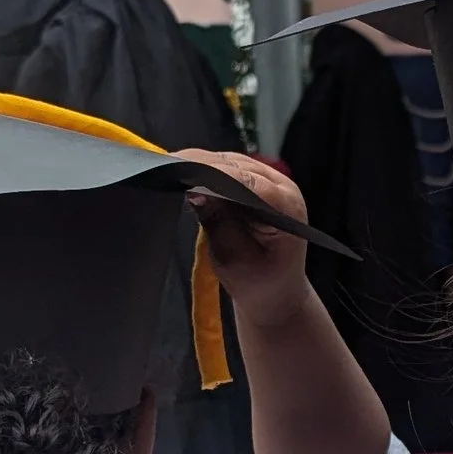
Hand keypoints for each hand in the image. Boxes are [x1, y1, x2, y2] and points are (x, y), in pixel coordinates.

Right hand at [186, 150, 313, 327]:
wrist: (274, 291)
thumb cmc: (259, 282)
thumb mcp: (234, 259)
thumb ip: (217, 224)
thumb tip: (194, 191)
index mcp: (286, 206)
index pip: (248, 181)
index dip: (215, 173)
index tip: (184, 169)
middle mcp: (281, 186)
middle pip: (237, 165)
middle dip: (203, 166)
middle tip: (166, 166)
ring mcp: (270, 181)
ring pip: (230, 162)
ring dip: (202, 165)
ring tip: (171, 169)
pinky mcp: (254, 182)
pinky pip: (228, 168)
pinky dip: (206, 171)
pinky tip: (185, 174)